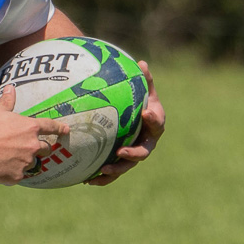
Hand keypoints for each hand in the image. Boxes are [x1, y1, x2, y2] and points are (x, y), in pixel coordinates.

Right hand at [0, 86, 63, 184]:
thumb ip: (8, 101)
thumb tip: (10, 88)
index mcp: (30, 128)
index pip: (50, 127)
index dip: (59, 129)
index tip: (66, 130)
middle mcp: (32, 145)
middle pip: (46, 149)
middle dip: (41, 149)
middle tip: (27, 148)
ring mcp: (26, 162)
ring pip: (32, 164)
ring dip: (25, 161)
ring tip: (10, 159)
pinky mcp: (17, 176)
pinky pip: (19, 175)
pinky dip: (12, 173)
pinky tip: (1, 168)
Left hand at [88, 61, 164, 185]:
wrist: (138, 117)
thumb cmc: (141, 101)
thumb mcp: (144, 89)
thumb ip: (144, 80)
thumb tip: (141, 63)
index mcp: (154, 124)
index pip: (157, 123)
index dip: (153, 119)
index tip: (146, 114)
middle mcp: (146, 142)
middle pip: (143, 152)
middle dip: (133, 154)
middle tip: (121, 151)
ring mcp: (134, 154)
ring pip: (127, 166)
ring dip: (115, 170)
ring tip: (101, 170)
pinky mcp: (121, 162)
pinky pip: (113, 172)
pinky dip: (102, 177)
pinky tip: (86, 180)